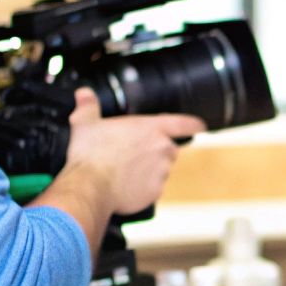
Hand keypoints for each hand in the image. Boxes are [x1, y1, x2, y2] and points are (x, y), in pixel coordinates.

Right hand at [63, 89, 205, 214]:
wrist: (90, 186)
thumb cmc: (91, 154)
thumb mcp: (85, 123)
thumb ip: (88, 106)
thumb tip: (84, 94)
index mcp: (152, 128)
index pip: (184, 123)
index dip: (193, 124)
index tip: (201, 126)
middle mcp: (163, 149)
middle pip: (168, 148)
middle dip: (155, 150)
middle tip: (131, 154)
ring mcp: (161, 172)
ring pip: (161, 169)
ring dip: (149, 169)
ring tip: (125, 170)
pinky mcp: (155, 192)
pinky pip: (153, 188)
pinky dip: (143, 187)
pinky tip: (125, 185)